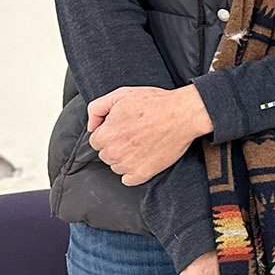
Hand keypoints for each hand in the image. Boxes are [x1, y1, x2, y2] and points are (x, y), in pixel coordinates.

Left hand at [87, 86, 213, 185]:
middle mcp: (114, 152)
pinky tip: (142, 159)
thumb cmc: (155, 103)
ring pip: (116, 166)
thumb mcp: (121, 95)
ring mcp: (129, 165)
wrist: (183, 114)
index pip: (96, 141)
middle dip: (116, 145)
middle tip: (134, 134)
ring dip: (124, 158)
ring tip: (141, 144)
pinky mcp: (143, 173)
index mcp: (106, 134)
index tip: (122, 128)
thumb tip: (91, 126)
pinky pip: (128, 180)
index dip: (109, 132)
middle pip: (105, 154)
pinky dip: (133, 172)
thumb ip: (97, 109)